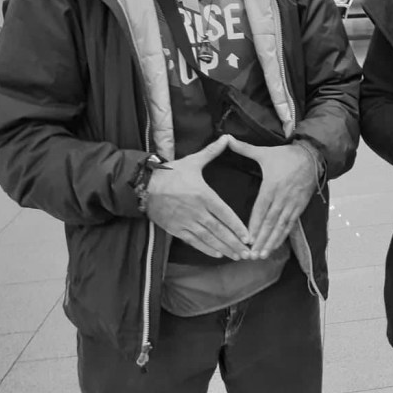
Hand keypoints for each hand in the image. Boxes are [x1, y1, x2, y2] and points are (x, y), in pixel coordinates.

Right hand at [144, 135, 252, 259]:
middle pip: (218, 230)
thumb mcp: (193, 161)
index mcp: (203, 195)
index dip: (237, 226)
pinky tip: (217, 254)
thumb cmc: (170, 173)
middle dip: (234, 242)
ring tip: (237, 256)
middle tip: (247, 253)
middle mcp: (196, 211)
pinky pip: (193, 242)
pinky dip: (206, 249)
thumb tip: (227, 137)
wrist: (144, 185)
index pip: (224, 214)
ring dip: (223, 248)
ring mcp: (185, 222)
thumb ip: (212, 152)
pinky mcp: (176, 229)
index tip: (248, 236)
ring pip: (208, 238)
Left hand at [226, 136, 320, 258]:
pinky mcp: (300, 206)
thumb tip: (226, 139)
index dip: (255, 224)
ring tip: (262, 255)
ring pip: (281, 226)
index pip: (261, 209)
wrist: (312, 157)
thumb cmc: (285, 156)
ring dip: (272, 241)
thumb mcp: (265, 152)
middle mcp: (282, 197)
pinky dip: (283, 236)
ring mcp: (292, 203)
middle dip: (261, 239)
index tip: (247, 239)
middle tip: (252, 254)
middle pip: (270, 222)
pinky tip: (275, 246)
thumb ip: (244, 149)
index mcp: (271, 186)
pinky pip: (291, 224)